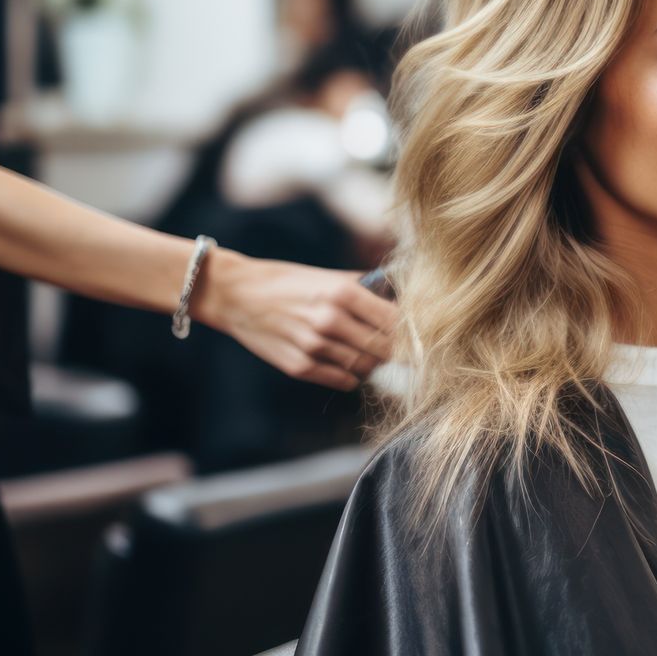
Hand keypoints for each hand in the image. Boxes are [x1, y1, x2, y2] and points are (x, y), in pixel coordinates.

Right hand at [192, 251, 396, 390]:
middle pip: (384, 349)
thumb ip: (363, 286)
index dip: (412, 333)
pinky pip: (342, 380)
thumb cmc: (285, 281)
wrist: (236, 295)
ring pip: (365, 367)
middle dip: (396, 352)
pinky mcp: (299, 367)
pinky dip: (351, 375)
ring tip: (371, 354)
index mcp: (342, 293)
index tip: (420, 337)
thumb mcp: (326, 276)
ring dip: (373, 364)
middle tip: (403, 352)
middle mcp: (331, 320)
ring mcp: (314, 346)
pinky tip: (348, 364)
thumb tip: (398, 294)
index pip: (395, 322)